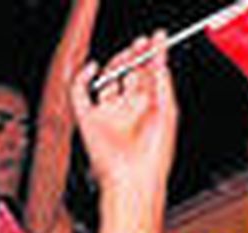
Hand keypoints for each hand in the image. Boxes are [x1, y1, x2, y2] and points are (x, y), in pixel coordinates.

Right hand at [71, 33, 178, 195]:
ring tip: (124, 56)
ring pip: (106, 79)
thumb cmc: (154, 154)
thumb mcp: (167, 109)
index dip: (151, 54)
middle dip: (133, 56)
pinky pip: (80, 93)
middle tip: (140, 43)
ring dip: (114, 63)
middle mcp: (127, 109)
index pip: (148, 74)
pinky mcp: (88, 120)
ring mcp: (107, 114)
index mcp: (148, 108)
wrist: (134, 178)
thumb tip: (160, 57)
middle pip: (127, 73)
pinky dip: (82, 78)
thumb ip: (162, 80)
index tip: (157, 38)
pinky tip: (93, 69)